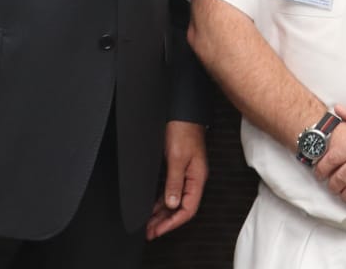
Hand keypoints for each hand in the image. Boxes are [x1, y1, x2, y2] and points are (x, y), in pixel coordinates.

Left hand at [145, 121, 207, 239]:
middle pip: (181, 208)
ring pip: (174, 201)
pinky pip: (171, 191)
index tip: (158, 231)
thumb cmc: (183, 130)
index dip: (172, 222)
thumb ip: (175, 182)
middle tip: (149, 232)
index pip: (187, 209)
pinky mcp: (179, 169)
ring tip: (148, 224)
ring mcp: (186, 174)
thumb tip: (171, 204)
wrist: (182, 113)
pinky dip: (161, 202)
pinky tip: (152, 207)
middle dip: (165, 222)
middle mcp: (193, 179)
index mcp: (197, 178)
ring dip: (162, 214)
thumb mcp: (177, 157)